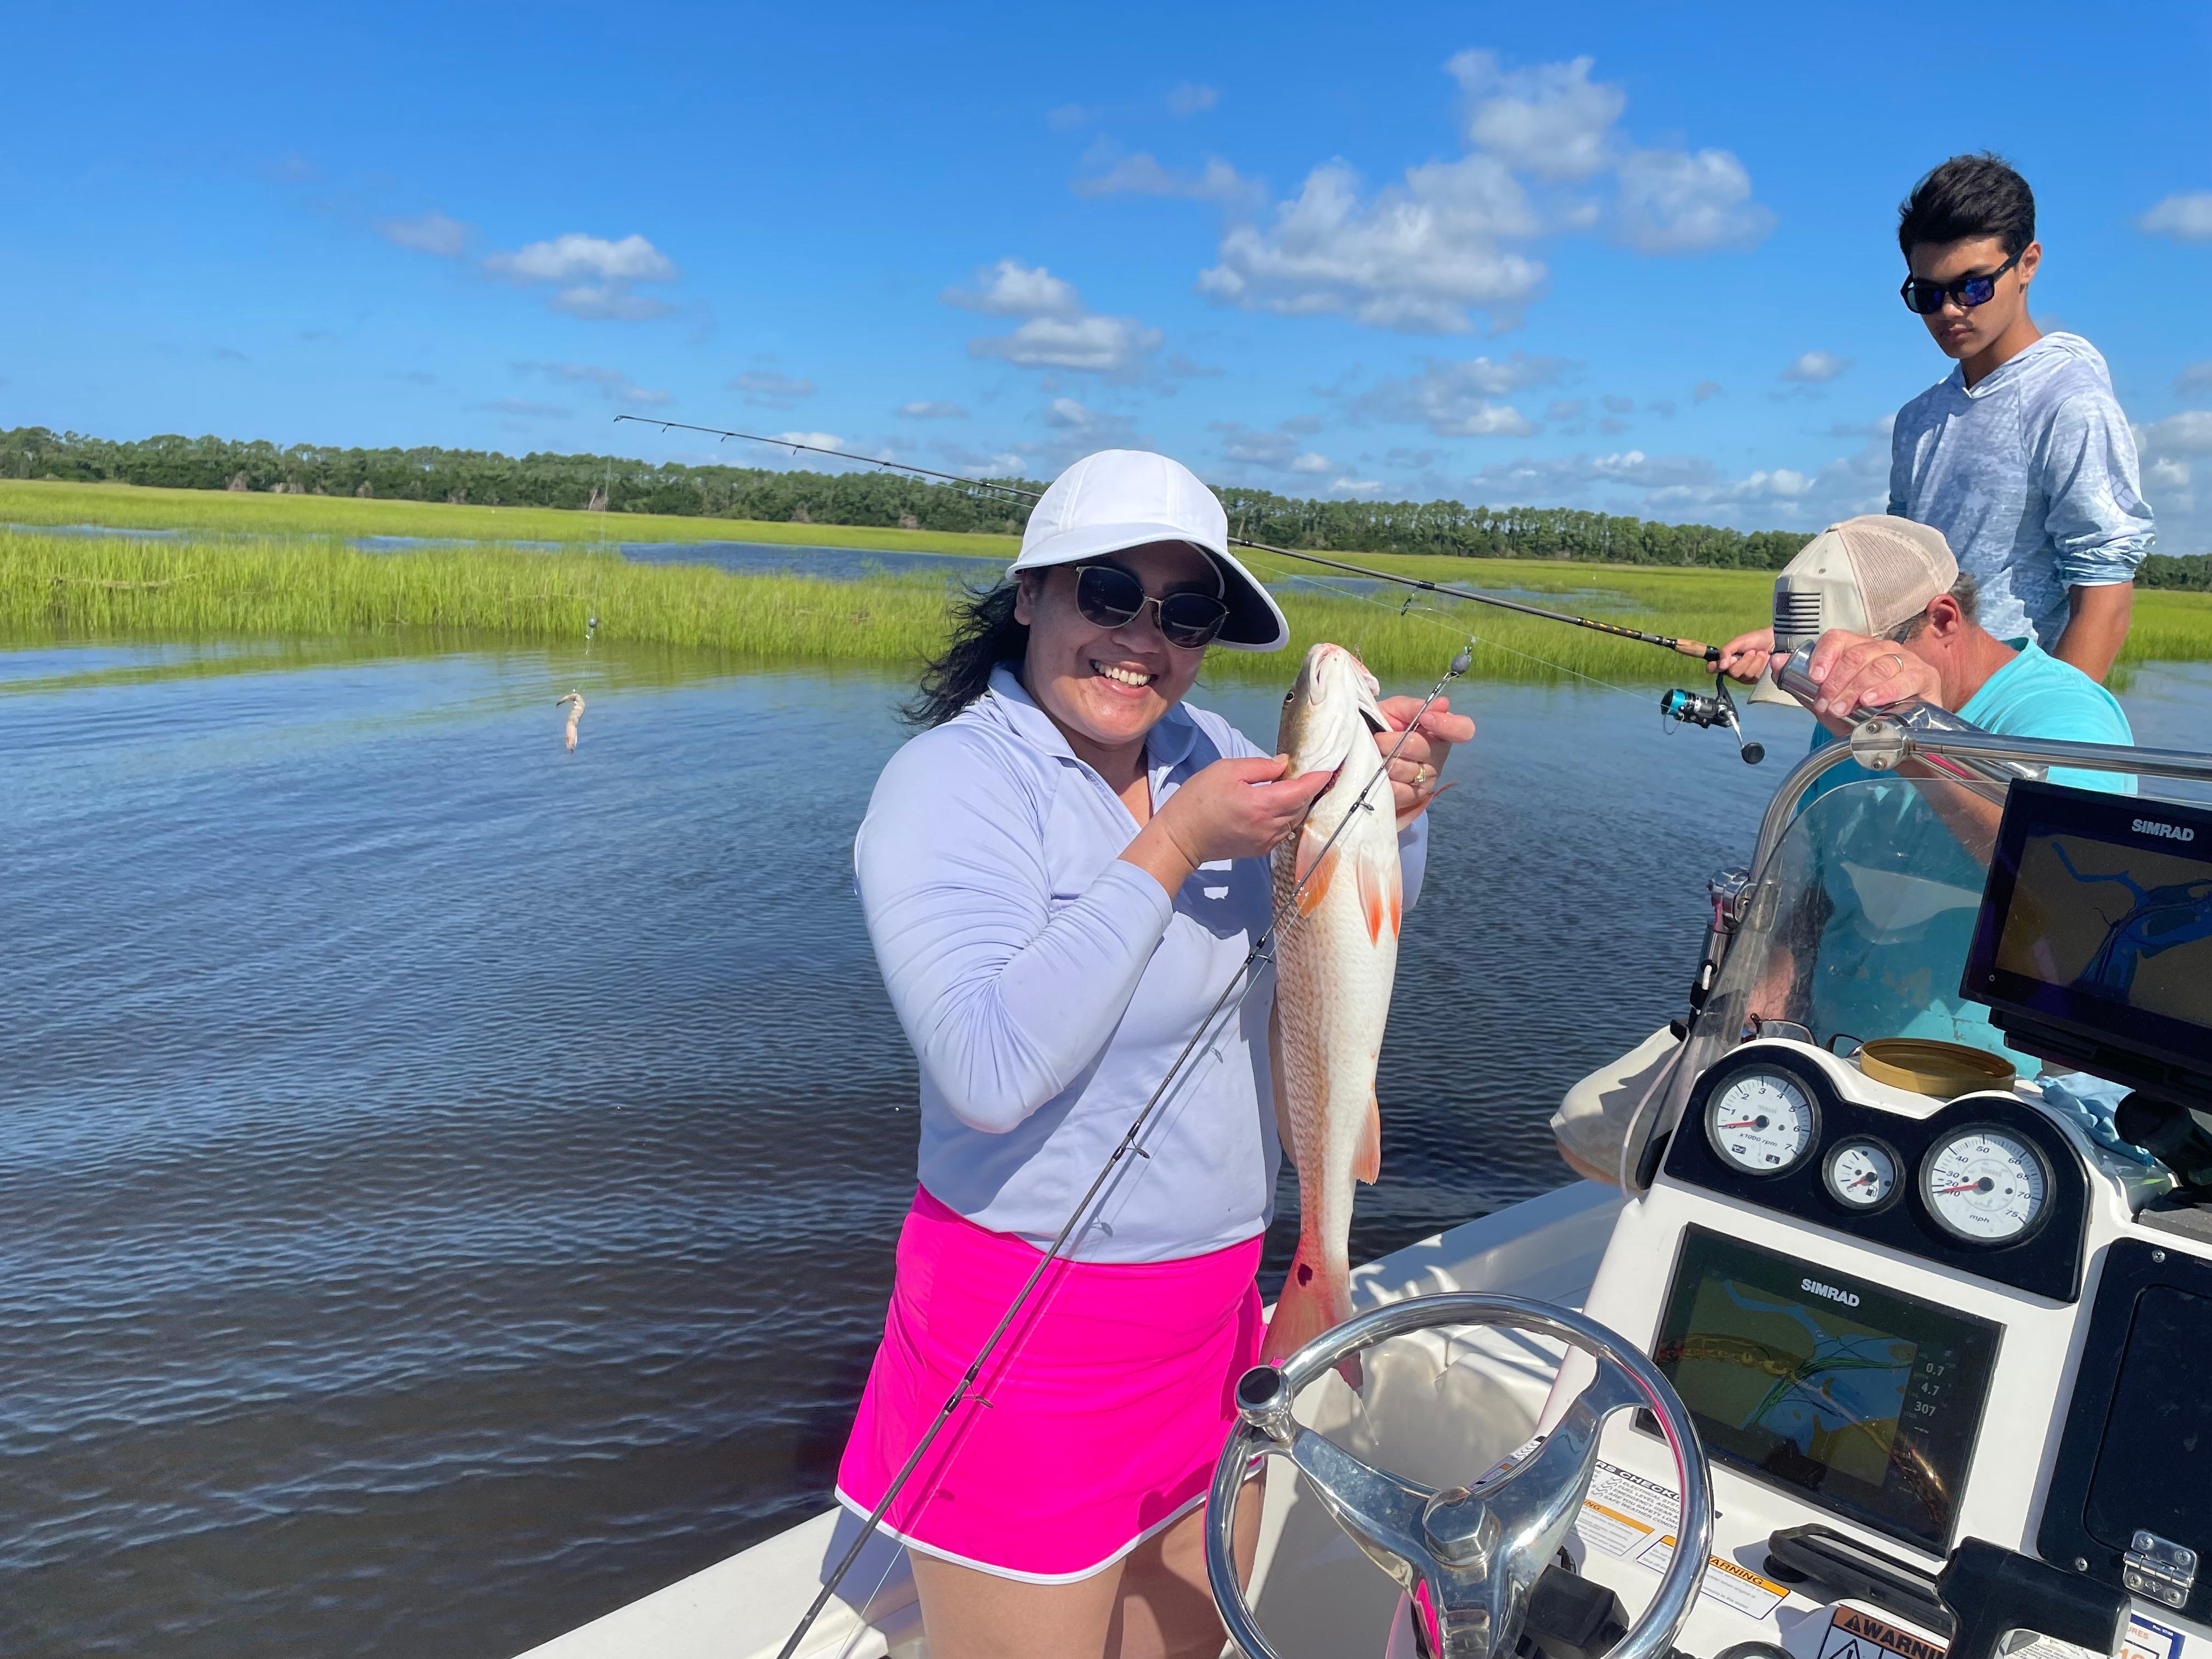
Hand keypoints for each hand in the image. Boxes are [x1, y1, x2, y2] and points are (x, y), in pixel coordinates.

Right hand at [1150, 754, 1334, 867]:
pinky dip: (1289, 816)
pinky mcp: (1260, 850)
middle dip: (1310, 789)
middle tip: (1311, 771)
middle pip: (1302, 806)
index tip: (1330, 767)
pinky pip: (1284, 830)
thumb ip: (1260, 766)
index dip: (1317, 779)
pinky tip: (1282, 804)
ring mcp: (1266, 841)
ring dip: (1300, 803)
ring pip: (1295, 820)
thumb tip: (1284, 765)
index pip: (1301, 791)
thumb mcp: (1226, 770)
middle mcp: (1269, 827)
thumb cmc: (1198, 799)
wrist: (1181, 838)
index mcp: (1262, 805)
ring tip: (1297, 786)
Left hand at [1375, 694, 1475, 824]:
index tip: (1424, 718)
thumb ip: (1415, 707)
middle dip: (1393, 741)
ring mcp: (1428, 778)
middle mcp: (1439, 755)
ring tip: (1377, 755)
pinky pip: (1400, 790)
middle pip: (1422, 748)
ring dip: (1385, 761)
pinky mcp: (1414, 796)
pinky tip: (1379, 773)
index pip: (1463, 730)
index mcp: (1440, 731)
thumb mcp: (1395, 710)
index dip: (1447, 724)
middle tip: (1378, 739)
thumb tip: (1442, 704)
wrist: (1363, 750)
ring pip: (1406, 769)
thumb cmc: (1383, 727)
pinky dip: (1385, 780)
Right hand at [1714, 625, 1775, 684]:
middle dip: (1744, 661)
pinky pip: (1756, 676)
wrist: (1774, 641)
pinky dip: (1762, 665)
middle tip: (1751, 652)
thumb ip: (1727, 651)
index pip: (1712, 668)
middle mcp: (1732, 670)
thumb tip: (1721, 664)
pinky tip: (1765, 659)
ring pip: (1746, 674)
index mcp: (1725, 660)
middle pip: (1733, 672)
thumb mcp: (1739, 641)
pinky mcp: (1755, 680)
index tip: (1723, 663)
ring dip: (1755, 662)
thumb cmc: (1755, 639)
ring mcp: (1744, 677)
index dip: (1715, 667)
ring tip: (1760, 653)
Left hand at [1800, 628, 1943, 734]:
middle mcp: (1881, 649)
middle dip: (1836, 683)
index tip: (1815, 678)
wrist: (1897, 738)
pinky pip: (1905, 677)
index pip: (1837, 639)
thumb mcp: (1828, 702)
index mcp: (1857, 649)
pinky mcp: (1923, 675)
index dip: (1824, 656)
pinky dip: (1886, 689)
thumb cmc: (1863, 716)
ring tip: (1843, 709)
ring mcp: (1904, 660)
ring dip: (1856, 689)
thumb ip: (1800, 684)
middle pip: (1856, 656)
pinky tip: (1871, 700)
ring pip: (1877, 666)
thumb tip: (1775, 662)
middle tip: (1827, 705)